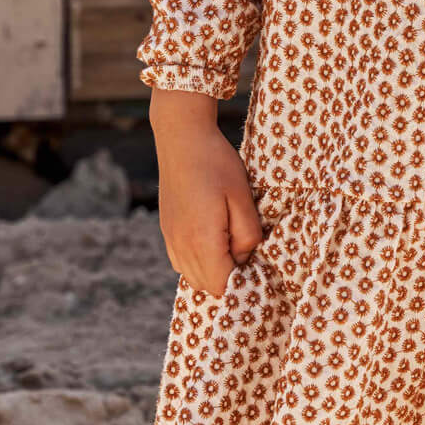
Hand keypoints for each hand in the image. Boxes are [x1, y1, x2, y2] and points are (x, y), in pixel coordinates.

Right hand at [151, 102, 264, 298]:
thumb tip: (244, 258)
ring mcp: (171, 239)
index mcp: (202, 240)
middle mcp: (181, 246)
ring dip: (213, 271)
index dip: (242, 281)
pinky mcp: (167, 231)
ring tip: (231, 243)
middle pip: (207, 287)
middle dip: (229, 278)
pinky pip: (182, 262)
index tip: (257, 264)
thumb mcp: (242, 198)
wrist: (182, 137)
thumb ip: (248, 235)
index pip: (223, 286)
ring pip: (193, 277)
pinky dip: (198, 261)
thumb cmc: (216, 163)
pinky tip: (212, 238)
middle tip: (247, 250)